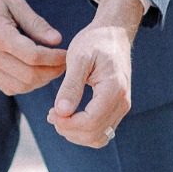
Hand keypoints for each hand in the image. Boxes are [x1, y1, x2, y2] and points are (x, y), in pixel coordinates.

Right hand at [0, 0, 66, 95]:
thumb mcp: (14, 2)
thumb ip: (36, 24)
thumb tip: (57, 40)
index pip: (34, 56)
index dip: (55, 59)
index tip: (67, 54)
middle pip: (29, 76)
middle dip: (51, 73)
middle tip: (64, 64)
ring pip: (19, 86)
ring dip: (39, 81)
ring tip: (52, 69)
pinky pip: (7, 86)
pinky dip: (25, 84)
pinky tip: (35, 72)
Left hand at [46, 0, 142, 147]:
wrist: (113, 33)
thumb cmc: (94, 41)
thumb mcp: (78, 58)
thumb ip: (71, 86)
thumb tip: (61, 113)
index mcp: (113, 89)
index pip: (90, 122)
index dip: (67, 124)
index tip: (50, 113)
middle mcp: (122, 102)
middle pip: (94, 134)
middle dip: (69, 130)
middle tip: (50, 114)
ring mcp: (122, 107)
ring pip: (99, 138)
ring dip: (76, 134)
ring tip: (58, 116)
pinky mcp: (117, 108)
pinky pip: (101, 131)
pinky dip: (84, 130)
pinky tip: (69, 116)